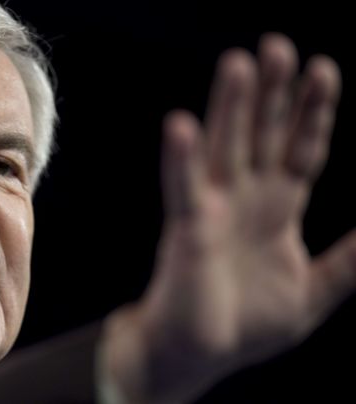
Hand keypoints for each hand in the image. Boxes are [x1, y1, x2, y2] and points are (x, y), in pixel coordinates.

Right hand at [101, 33, 354, 402]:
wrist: (198, 355)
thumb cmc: (246, 326)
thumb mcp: (315, 293)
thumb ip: (349, 263)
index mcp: (278, 211)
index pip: (300, 150)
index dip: (312, 112)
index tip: (323, 69)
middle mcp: (245, 200)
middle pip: (261, 135)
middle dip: (272, 93)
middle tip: (277, 46)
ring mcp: (214, 209)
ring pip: (223, 147)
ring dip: (229, 106)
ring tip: (238, 63)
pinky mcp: (187, 228)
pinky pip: (183, 187)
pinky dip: (180, 158)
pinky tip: (181, 125)